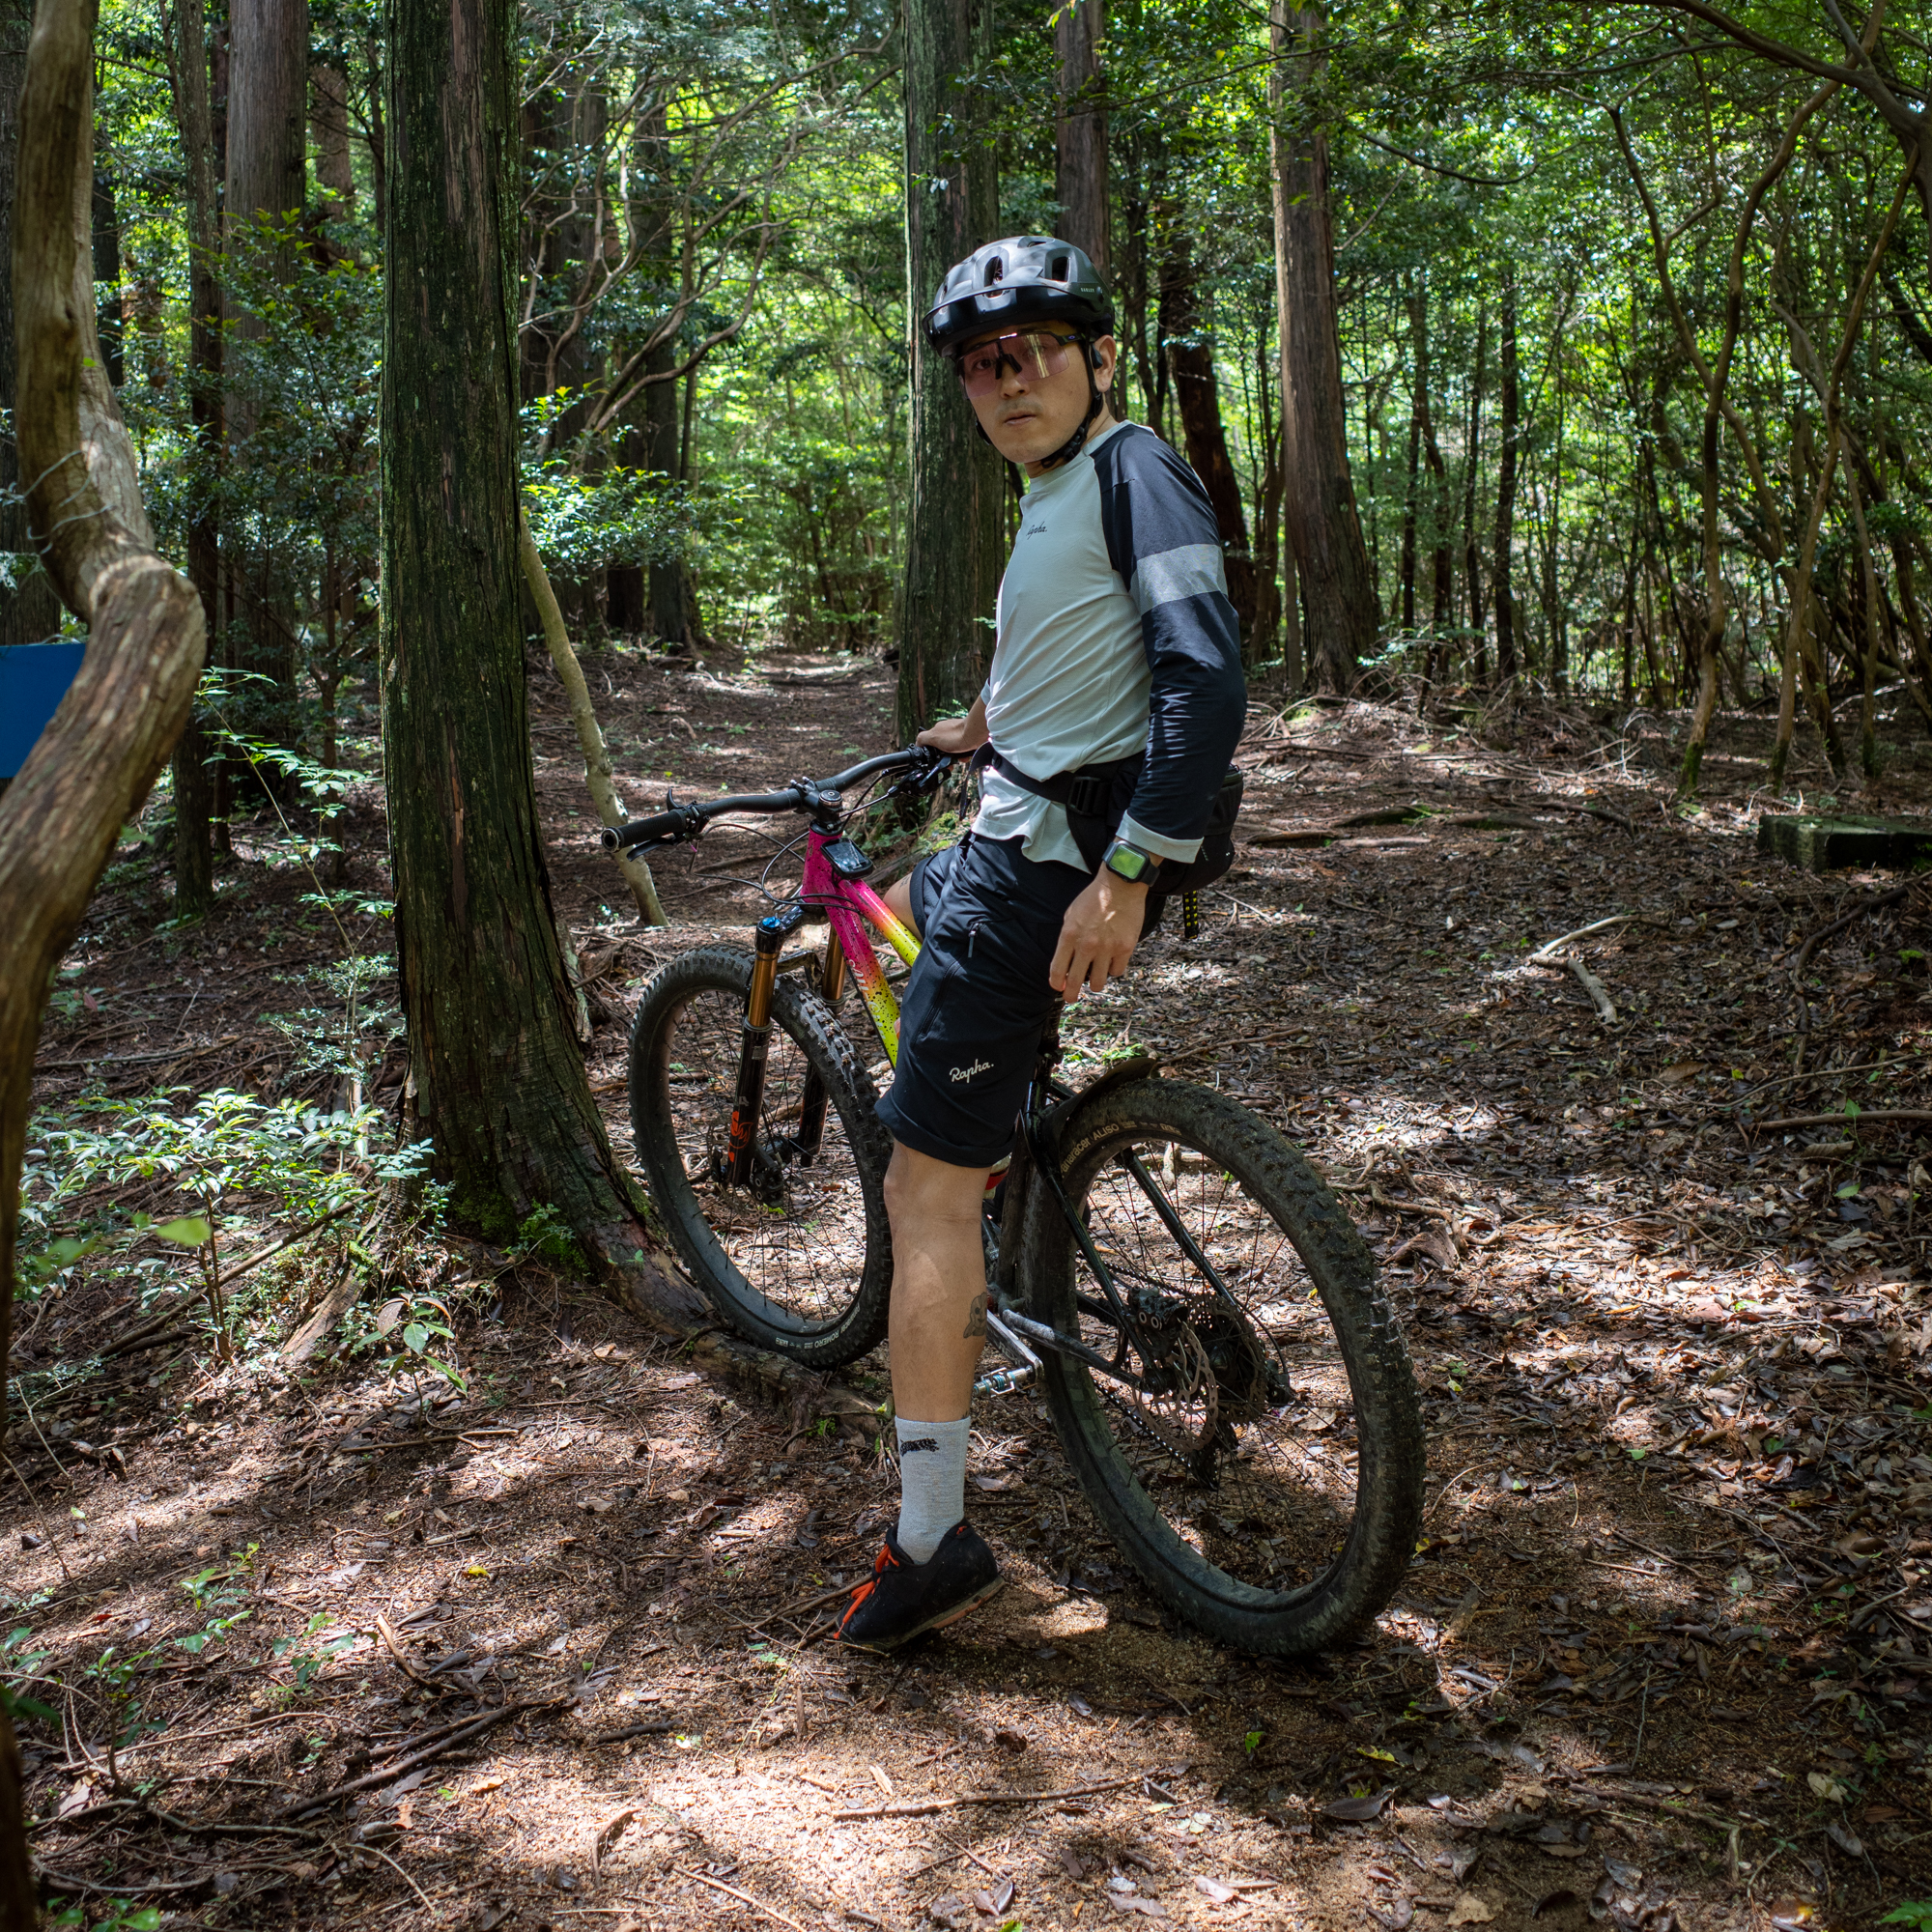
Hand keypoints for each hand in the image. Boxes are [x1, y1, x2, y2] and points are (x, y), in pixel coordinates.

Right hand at [917, 698, 987, 755]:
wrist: (976, 733)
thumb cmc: (956, 734)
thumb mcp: (933, 737)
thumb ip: (923, 739)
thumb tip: (917, 743)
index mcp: (938, 730)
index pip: (930, 744)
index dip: (932, 754)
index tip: (936, 761)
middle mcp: (947, 732)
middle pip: (942, 750)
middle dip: (945, 758)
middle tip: (949, 763)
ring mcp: (958, 735)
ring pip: (953, 752)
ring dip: (956, 758)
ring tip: (959, 758)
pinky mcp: (968, 740)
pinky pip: (963, 751)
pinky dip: (964, 755)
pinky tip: (966, 756)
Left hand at [1049, 869, 1148, 999]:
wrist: (1120, 885)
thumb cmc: (1093, 899)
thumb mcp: (1071, 914)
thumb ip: (1067, 938)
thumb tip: (1065, 962)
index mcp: (1069, 936)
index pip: (1057, 969)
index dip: (1056, 983)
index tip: (1058, 987)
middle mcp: (1087, 945)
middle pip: (1075, 981)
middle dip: (1071, 994)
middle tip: (1071, 998)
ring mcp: (1107, 948)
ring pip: (1098, 982)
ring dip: (1094, 983)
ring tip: (1094, 979)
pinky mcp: (1125, 948)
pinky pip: (1117, 971)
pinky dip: (1113, 969)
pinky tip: (1111, 962)